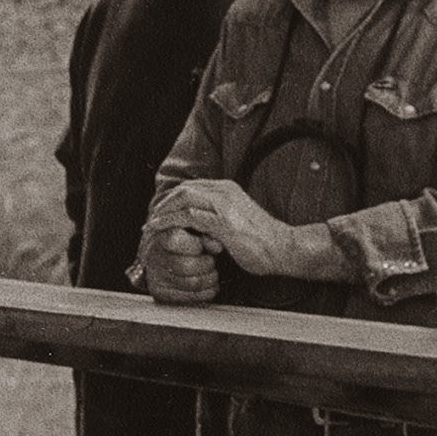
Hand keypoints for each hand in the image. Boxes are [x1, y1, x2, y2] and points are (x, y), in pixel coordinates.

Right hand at [140, 226, 219, 304]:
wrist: (162, 260)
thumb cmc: (184, 245)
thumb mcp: (194, 234)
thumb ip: (206, 236)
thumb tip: (216, 248)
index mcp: (161, 237)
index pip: (175, 240)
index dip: (195, 245)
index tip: (201, 247)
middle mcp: (153, 258)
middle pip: (187, 266)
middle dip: (207, 264)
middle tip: (211, 262)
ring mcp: (155, 278)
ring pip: (192, 283)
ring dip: (210, 279)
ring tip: (212, 274)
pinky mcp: (161, 294)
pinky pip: (191, 297)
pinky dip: (207, 292)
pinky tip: (209, 286)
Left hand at [145, 180, 293, 276]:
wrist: (285, 248)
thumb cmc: (262, 241)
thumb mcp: (236, 222)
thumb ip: (218, 218)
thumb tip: (199, 226)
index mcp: (228, 189)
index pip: (191, 187)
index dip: (172, 199)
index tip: (161, 214)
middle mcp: (225, 192)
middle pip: (183, 190)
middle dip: (164, 204)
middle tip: (152, 220)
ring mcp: (224, 206)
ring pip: (183, 199)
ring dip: (163, 212)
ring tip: (151, 226)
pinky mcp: (223, 223)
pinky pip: (189, 218)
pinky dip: (170, 223)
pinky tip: (160, 230)